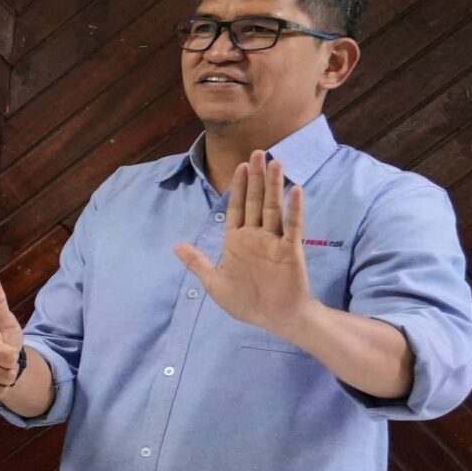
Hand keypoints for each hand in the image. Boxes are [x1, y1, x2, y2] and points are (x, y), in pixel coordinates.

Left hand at [176, 152, 312, 339]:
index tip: (240, 165)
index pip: (237, 207)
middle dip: (255, 177)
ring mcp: (274, 241)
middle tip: (258, 152)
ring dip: (274, 186)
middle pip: (256, 201)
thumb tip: (176, 246)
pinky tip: (295, 190)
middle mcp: (257, 236)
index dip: (238, 186)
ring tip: (275, 162)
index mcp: (238, 241)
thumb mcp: (214, 282)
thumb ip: (197, 262)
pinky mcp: (290, 250)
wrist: (275, 318)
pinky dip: (295, 209)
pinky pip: (293, 227)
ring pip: (274, 208)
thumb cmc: (247, 301)